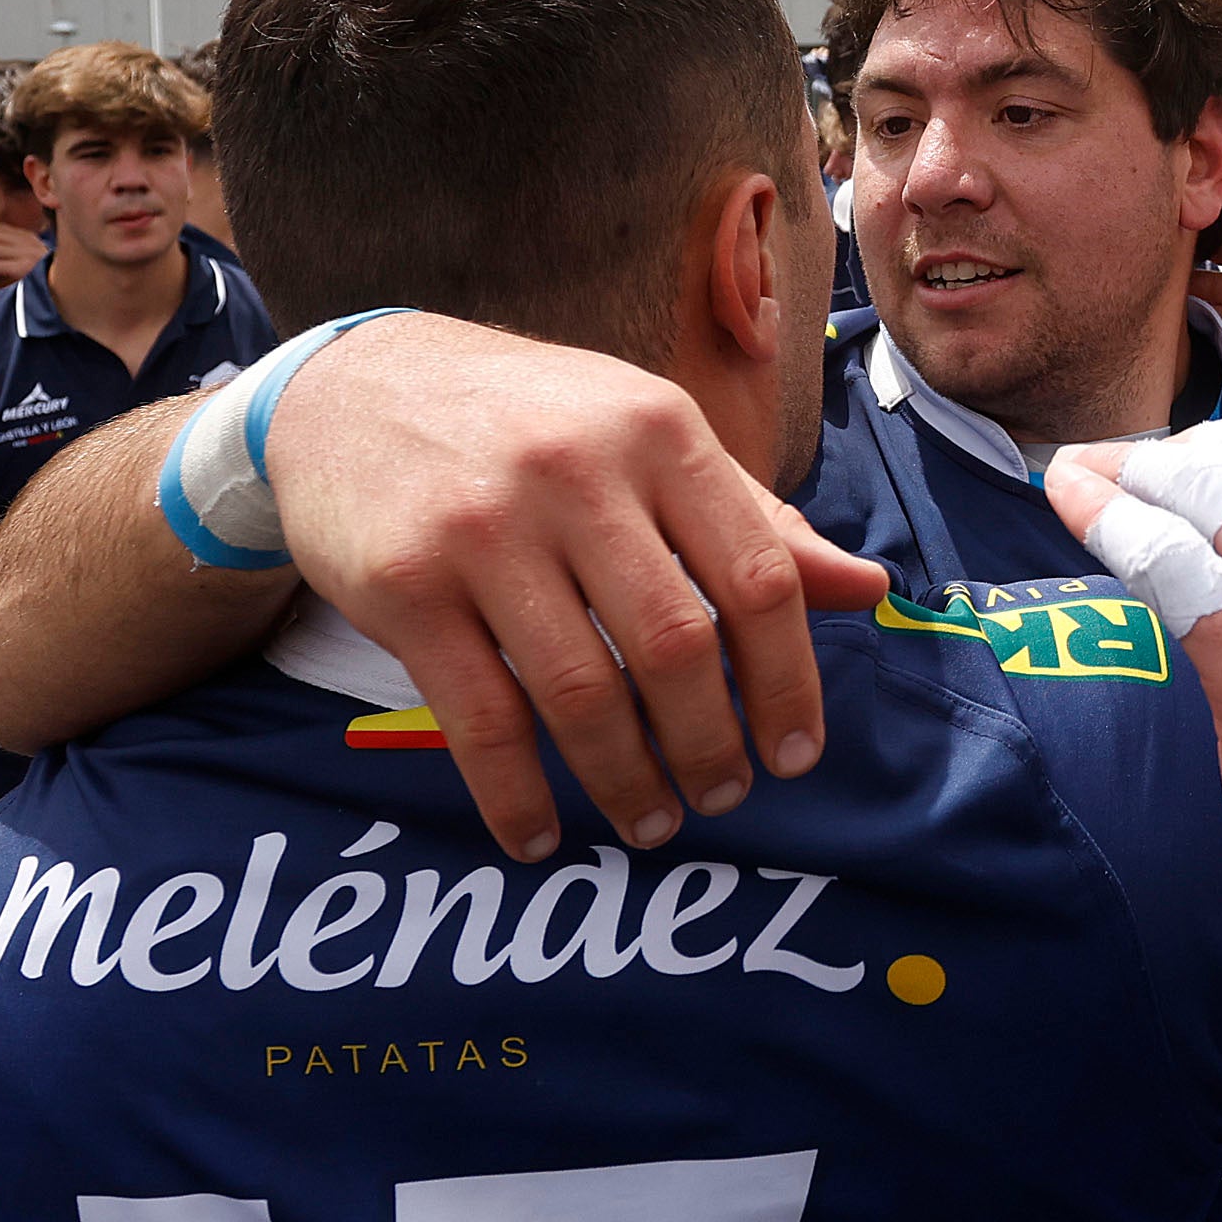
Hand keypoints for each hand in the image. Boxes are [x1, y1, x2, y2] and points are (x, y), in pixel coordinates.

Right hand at [260, 316, 890, 861]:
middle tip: (724, 797)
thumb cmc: (535, 423)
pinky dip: (516, 796)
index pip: (758, 578)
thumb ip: (755, 520)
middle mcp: (576, 474)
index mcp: (659, 433)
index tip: (795, 754)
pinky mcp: (404, 587)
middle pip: (676, 645)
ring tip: (650, 824)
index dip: (788, 682)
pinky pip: (479, 719)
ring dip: (626, 780)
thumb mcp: (651, 439)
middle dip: (710, 745)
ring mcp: (482, 530)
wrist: (353, 386)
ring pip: (582, 692)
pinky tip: (541, 835)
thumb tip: (869, 590)